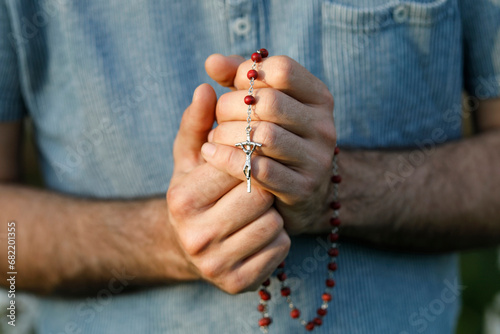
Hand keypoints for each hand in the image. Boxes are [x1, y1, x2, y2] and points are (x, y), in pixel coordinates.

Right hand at [167, 84, 289, 293]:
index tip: (250, 158)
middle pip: (259, 197)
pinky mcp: (237, 284)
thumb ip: (197, 122)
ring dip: (272, 213)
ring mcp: (215, 264)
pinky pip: (279, 250)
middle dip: (262, 188)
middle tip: (253, 188)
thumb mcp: (191, 157)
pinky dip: (277, 239)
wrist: (195, 243)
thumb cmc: (198, 192)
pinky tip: (259, 234)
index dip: (250, 159)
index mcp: (182, 198)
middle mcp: (194, 235)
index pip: (238, 167)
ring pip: (273, 224)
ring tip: (255, 212)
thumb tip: (205, 88)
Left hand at [203, 54, 335, 234]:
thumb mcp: (259, 103)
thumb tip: (212, 62)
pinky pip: (260, 169)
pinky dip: (228, 160)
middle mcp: (324, 126)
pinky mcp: (303, 188)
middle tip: (218, 118)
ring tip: (215, 138)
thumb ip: (236, 77)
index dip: (248, 74)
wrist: (297, 192)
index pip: (282, 70)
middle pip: (270, 102)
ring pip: (265, 136)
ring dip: (228, 135)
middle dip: (231, 107)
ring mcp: (317, 159)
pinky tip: (212, 155)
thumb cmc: (271, 139)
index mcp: (318, 98)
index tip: (234, 87)